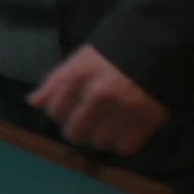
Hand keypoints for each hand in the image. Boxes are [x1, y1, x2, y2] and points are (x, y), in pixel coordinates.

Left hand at [27, 45, 168, 155]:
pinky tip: (125, 131)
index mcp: (79, 75)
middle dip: (78, 129)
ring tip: (107, 126)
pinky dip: (123, 143)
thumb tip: (33, 102)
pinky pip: (124, 148)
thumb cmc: (116, 51)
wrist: (161, 46)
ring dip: (100, 137)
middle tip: (88, 122)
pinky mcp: (145, 122)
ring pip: (98, 142)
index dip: (60, 112)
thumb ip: (56, 80)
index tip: (70, 109)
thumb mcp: (83, 58)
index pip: (54, 110)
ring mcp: (122, 110)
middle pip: (74, 132)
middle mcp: (97, 95)